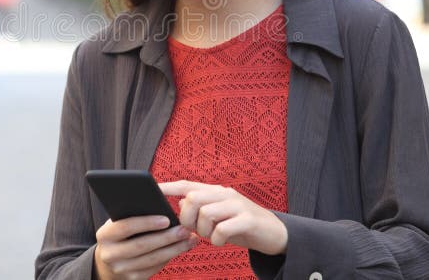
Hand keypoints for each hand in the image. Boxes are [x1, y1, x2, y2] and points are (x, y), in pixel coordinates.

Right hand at [94, 215, 198, 279]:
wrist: (110, 258)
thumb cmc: (121, 232)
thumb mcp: (120, 220)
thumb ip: (133, 213)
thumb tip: (160, 203)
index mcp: (105, 235)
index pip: (125, 227)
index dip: (146, 223)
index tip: (166, 219)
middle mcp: (110, 254)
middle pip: (141, 245)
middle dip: (165, 237)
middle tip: (184, 229)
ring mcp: (121, 269)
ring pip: (152, 259)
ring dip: (174, 248)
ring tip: (190, 237)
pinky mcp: (133, 278)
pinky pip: (155, 267)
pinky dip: (171, 256)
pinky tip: (183, 247)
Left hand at [159, 180, 287, 255]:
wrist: (274, 233)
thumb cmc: (241, 226)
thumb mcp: (220, 215)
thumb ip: (201, 208)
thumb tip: (180, 204)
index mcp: (216, 192)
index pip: (188, 185)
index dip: (170, 187)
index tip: (154, 189)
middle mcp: (225, 194)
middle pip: (193, 198)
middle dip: (188, 218)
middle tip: (195, 230)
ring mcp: (237, 205)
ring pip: (206, 213)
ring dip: (203, 231)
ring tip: (211, 236)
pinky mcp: (248, 219)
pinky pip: (223, 229)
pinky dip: (217, 240)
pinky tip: (220, 242)